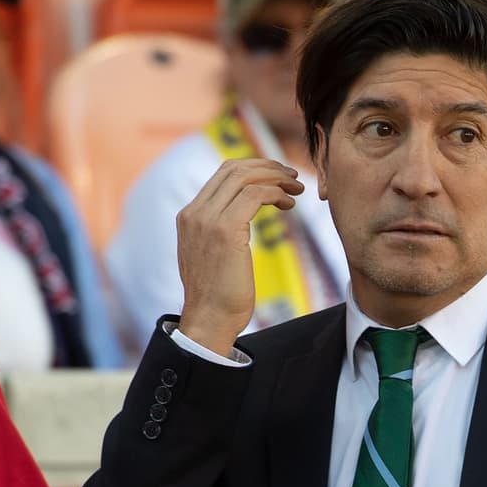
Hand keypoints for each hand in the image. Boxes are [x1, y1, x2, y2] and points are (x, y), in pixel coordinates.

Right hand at [176, 159, 304, 355]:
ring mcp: (207, 220)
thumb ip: (220, 230)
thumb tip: (241, 217)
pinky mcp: (225, 230)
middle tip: (292, 177)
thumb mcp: (213, 254)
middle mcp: (194, 212)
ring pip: (245, 178)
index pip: (222, 174)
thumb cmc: (219, 295)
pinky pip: (254, 195)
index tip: (278, 177)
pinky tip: (289, 205)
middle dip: (268, 167)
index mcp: (189, 215)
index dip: (255, 169)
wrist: (210, 319)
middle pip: (233, 168)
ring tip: (297, 189)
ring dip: (276, 178)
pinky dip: (276, 193)